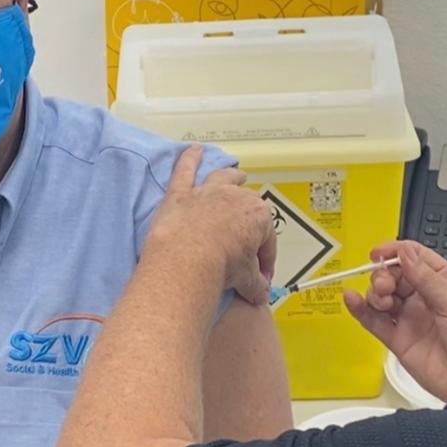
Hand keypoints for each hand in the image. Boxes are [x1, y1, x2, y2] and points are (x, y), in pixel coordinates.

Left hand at [146, 146, 275, 304]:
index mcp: (258, 217)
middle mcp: (235, 198)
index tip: (260, 276)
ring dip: (231, 176)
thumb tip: (260, 296)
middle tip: (249, 230)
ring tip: (237, 173)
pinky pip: (185, 171)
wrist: (187, 259)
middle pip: (247, 206)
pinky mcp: (181, 194)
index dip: (265, 260)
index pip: (266, 240)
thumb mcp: (245, 279)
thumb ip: (255, 286)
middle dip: (251, 217)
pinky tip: (193, 150)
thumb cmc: (220, 267)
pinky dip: (189, 159)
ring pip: (223, 178)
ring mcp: (207, 193)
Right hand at [343, 240, 446, 406]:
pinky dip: (361, 310)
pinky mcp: (398, 340)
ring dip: (374, 293)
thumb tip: (405, 254)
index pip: (414, 257)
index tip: (379, 253)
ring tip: (381, 300)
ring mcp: (410, 319)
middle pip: (393, 276)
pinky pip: (374, 321)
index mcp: (445, 282)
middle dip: (383, 275)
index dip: (395, 252)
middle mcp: (425, 298)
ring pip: (381, 297)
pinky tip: (353, 301)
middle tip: (385, 286)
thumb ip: (427, 278)